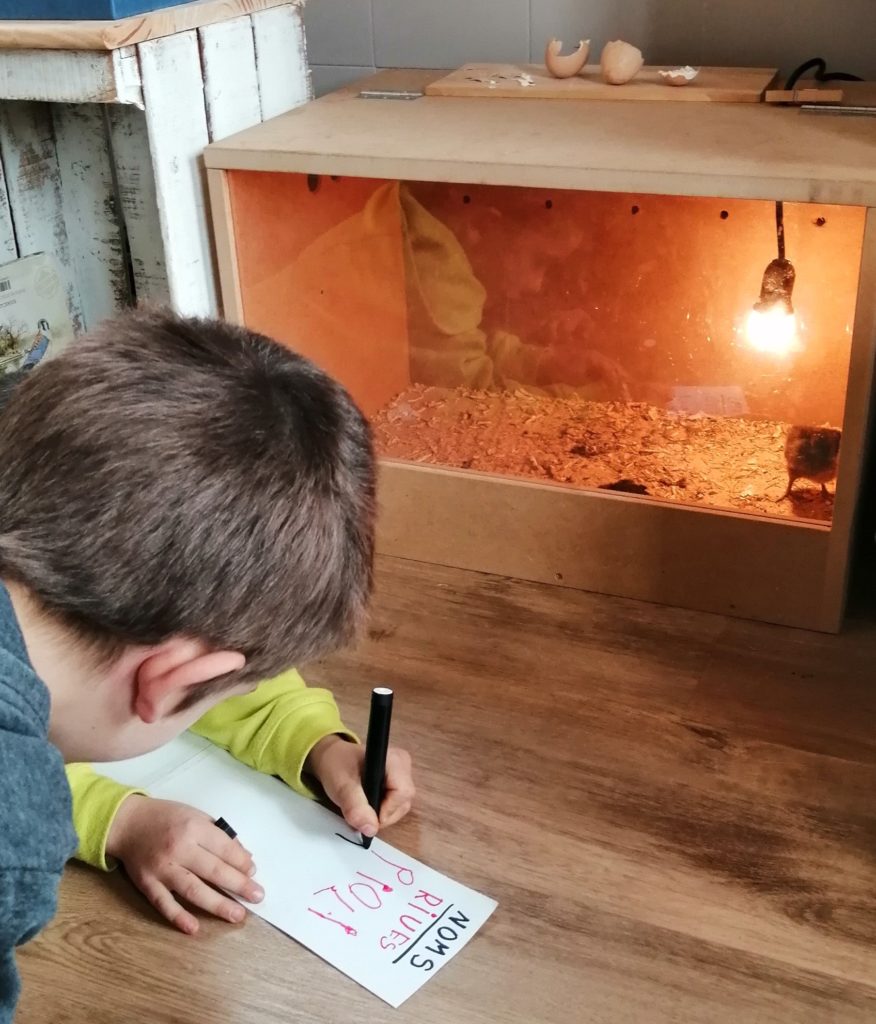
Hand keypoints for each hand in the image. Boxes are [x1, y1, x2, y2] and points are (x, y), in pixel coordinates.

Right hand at [106, 795, 263, 934]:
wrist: (127, 822)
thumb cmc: (166, 817)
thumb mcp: (196, 815)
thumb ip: (219, 835)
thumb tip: (244, 857)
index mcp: (193, 828)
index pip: (224, 849)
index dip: (241, 862)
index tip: (253, 873)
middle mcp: (179, 848)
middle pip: (214, 870)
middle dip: (239, 885)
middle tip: (258, 897)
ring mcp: (162, 869)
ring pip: (194, 890)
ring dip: (218, 904)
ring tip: (237, 915)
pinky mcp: (147, 884)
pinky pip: (164, 903)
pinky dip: (179, 916)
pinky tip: (194, 928)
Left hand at [306, 736, 414, 838]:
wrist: (332, 758)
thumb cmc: (337, 766)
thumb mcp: (341, 786)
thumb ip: (355, 807)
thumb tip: (371, 829)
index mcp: (394, 760)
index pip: (402, 793)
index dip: (386, 810)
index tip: (367, 817)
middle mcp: (403, 765)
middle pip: (403, 802)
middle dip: (382, 815)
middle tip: (360, 812)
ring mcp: (403, 774)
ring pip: (401, 807)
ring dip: (382, 815)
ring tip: (362, 807)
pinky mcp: (399, 782)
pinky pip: (397, 805)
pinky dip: (382, 811)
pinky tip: (369, 805)